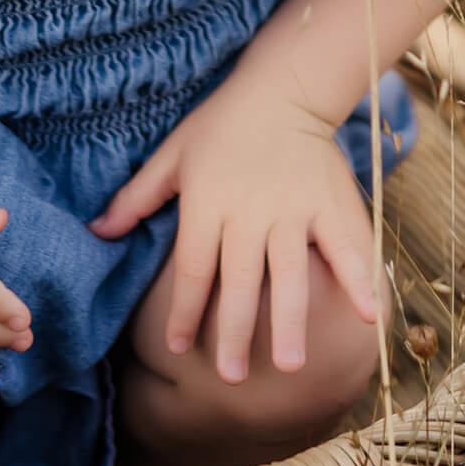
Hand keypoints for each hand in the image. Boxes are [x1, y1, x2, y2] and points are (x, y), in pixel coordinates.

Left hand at [87, 85, 380, 384]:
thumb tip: (97, 231)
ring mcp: (295, 208)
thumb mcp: (172, 155)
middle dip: (236, 333)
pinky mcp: (330, 203)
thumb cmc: (221, 125)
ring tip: (290, 366)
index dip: (185, 311)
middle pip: (241, 281)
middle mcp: (251, 210)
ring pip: (290, 273)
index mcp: (209, 202)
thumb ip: (138, 197)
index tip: (178, 348)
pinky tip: (368, 318)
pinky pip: (346, 246)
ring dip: (290, 322)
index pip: (194, 268)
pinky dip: (358, 281)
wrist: (284, 87)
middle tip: (232, 378)